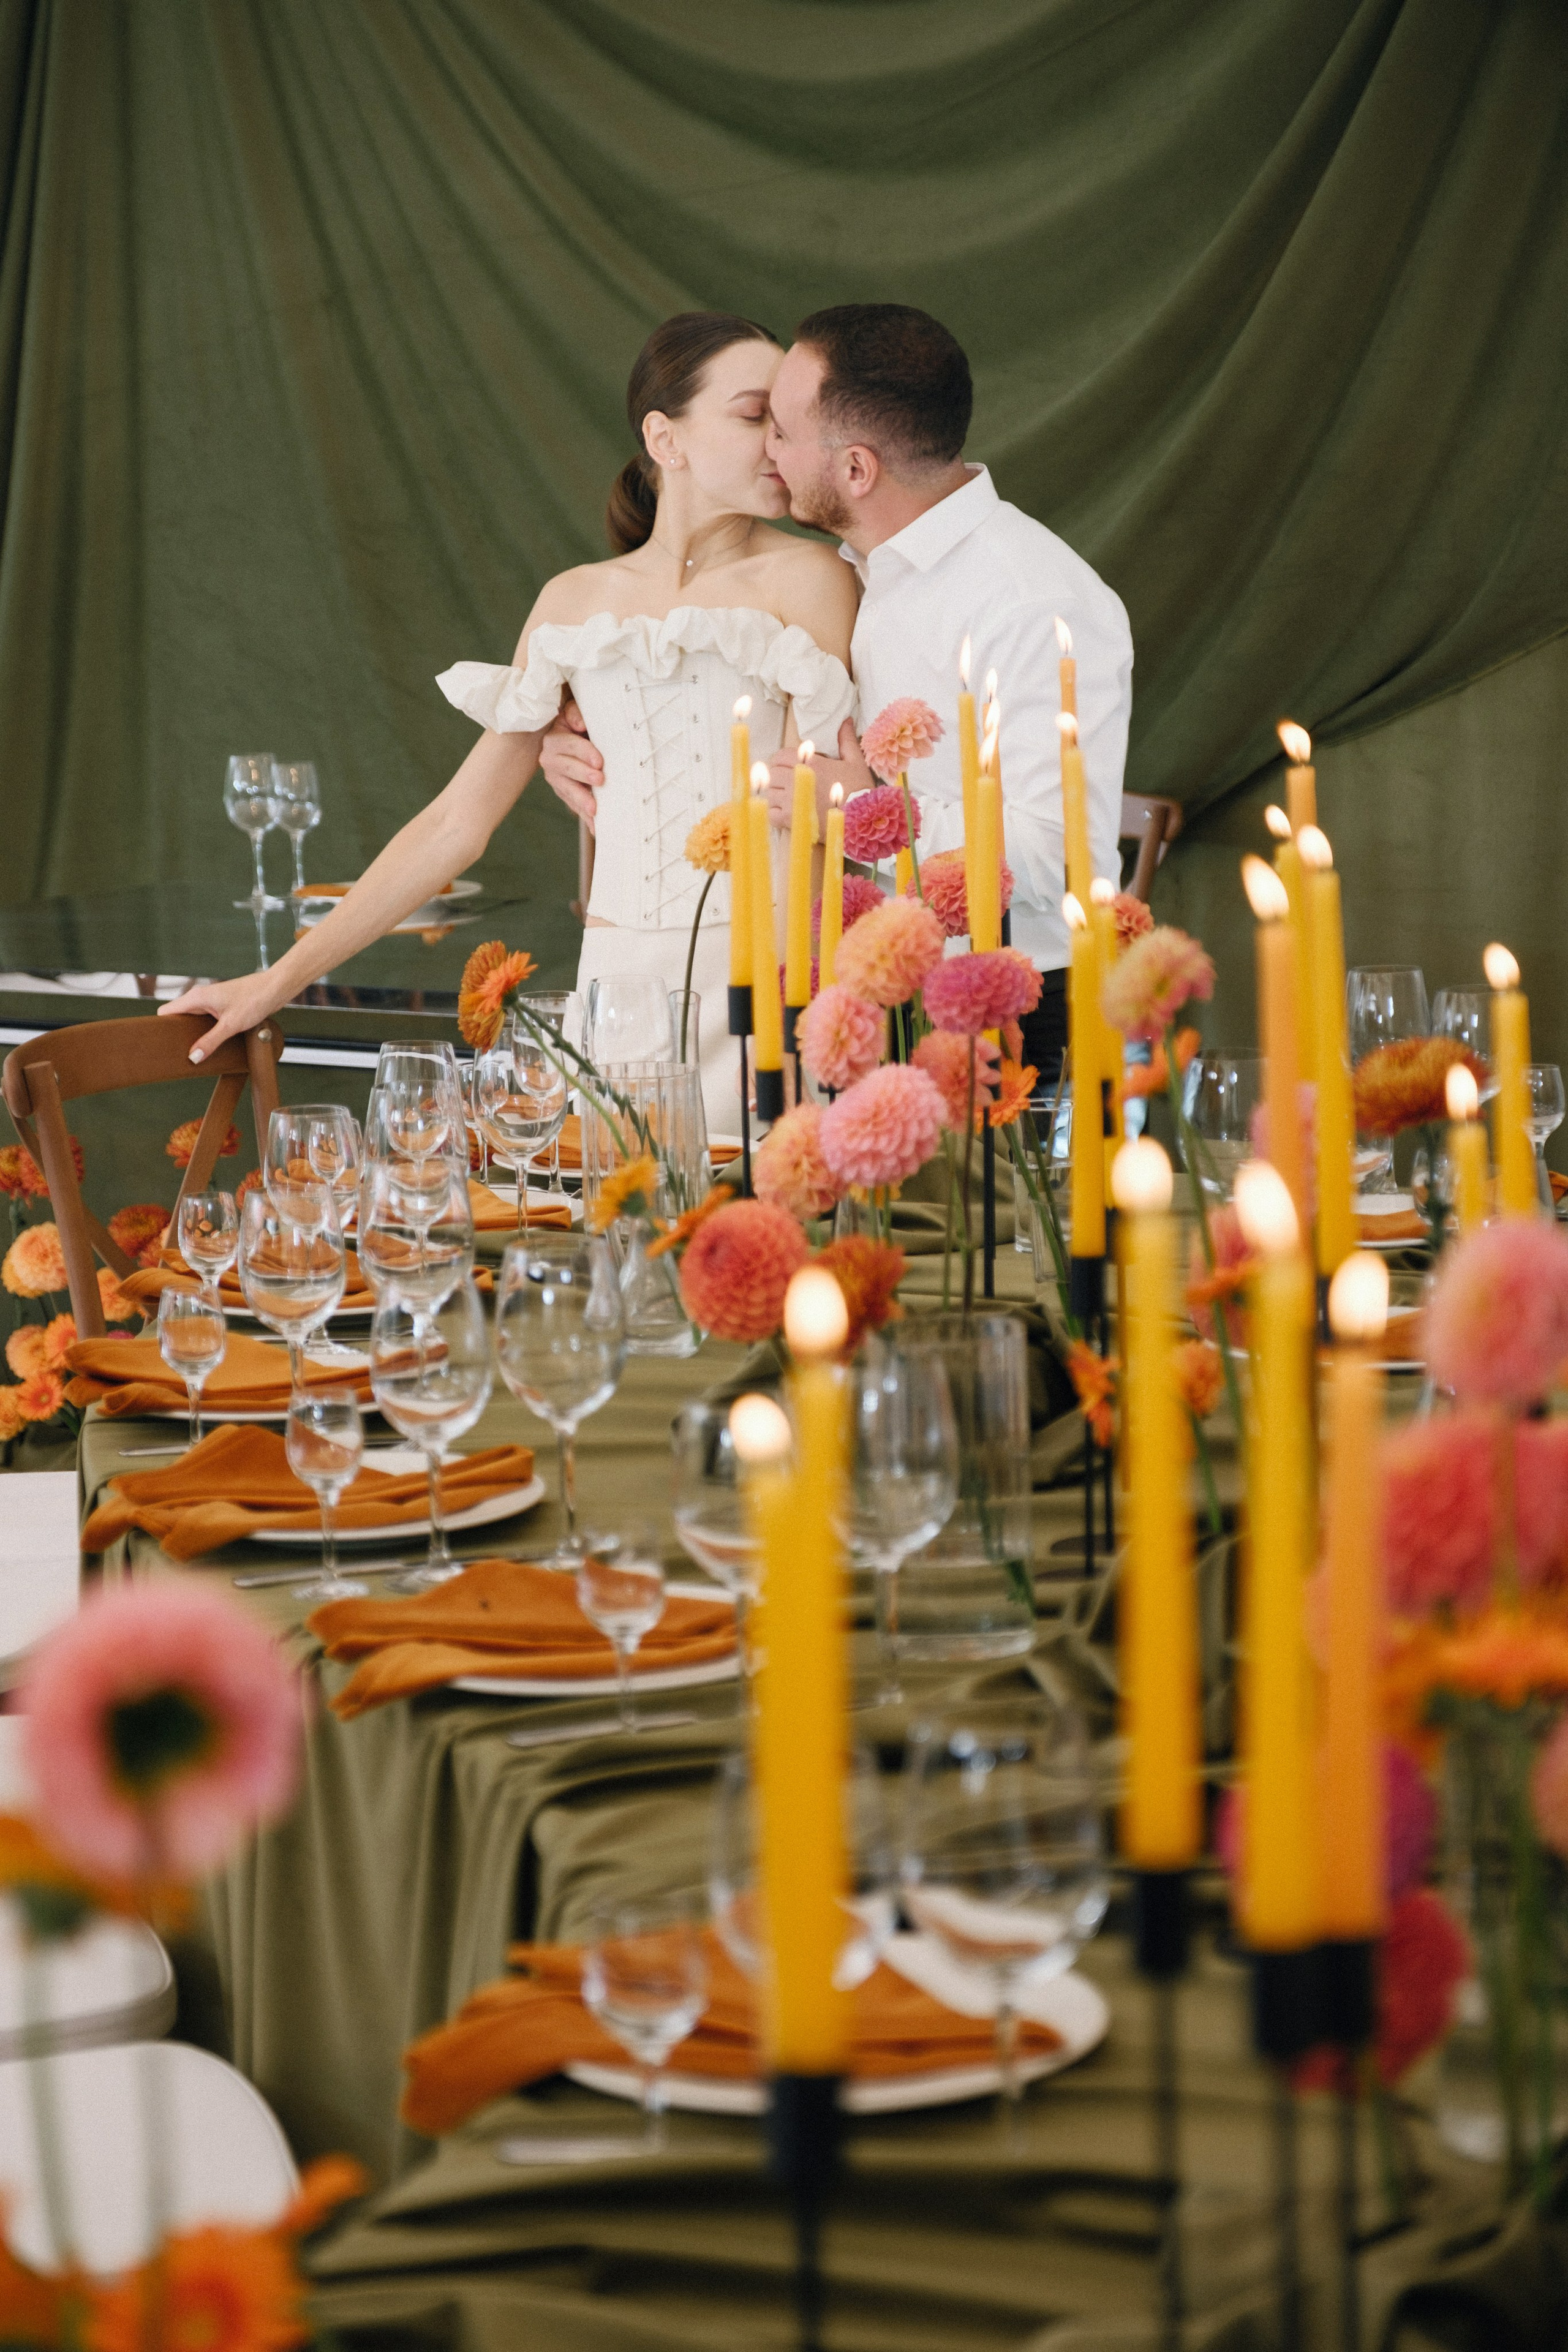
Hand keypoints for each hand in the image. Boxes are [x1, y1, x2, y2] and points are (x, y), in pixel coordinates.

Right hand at [159, 971, 281, 1064]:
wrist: (275, 988)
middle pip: (179, 1017)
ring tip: (194, 1052)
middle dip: (178, 1034)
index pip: (166, 1012)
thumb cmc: (255, 998)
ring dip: (193, 1034)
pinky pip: (206, 1021)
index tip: (161, 1044)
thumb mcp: (230, 1025)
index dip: (161, 1027)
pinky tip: (209, 1044)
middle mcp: (201, 998)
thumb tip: (193, 1056)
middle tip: (178, 1053)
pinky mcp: (222, 1007)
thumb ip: (210, 1041)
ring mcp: (211, 1002)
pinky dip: (206, 1031)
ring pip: (193, 1020)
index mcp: (196, 997)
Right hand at [537, 697, 604, 831]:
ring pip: (566, 790)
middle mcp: (550, 759)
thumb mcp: (576, 712)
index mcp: (554, 738)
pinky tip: (595, 827)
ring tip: (594, 810)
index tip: (599, 761)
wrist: (578, 736)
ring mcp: (556, 778)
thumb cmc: (580, 723)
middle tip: (600, 780)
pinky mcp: (564, 791)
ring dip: (581, 800)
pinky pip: (573, 805)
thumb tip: (579, 723)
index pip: (567, 745)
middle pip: (565, 769)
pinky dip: (584, 816)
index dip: (583, 752)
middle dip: (582, 774)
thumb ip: (576, 713)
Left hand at [766, 718, 875, 829]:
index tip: (789, 768)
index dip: (782, 761)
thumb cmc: (859, 791)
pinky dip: (776, 814)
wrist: (861, 821)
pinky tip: (787, 814)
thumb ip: (846, 740)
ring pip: (770, 793)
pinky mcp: (791, 820)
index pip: (780, 756)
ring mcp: (792, 801)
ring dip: (776, 796)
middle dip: (778, 778)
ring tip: (789, 799)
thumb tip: (846, 721)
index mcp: (811, 764)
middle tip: (788, 784)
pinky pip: (772, 814)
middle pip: (772, 774)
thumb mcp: (856, 762)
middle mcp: (798, 780)